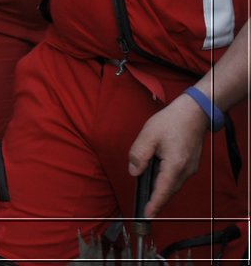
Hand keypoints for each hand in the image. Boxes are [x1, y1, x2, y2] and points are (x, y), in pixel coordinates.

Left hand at [128, 93, 208, 218]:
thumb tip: (134, 172)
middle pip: (169, 191)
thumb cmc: (170, 122)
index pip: (162, 191)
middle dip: (157, 200)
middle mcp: (185, 171)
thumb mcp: (148, 136)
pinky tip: (157, 179)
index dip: (154, 205)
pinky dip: (167, 182)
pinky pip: (177, 178)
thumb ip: (138, 155)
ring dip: (162, 191)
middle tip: (144, 208)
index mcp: (174, 166)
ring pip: (173, 185)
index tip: (147, 215)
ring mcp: (190, 169)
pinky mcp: (191, 164)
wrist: (193, 113)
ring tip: (149, 196)